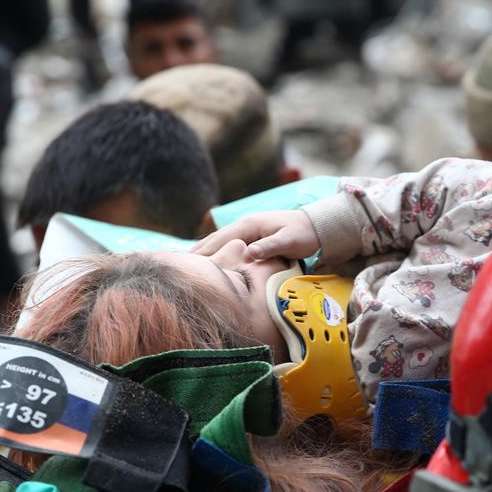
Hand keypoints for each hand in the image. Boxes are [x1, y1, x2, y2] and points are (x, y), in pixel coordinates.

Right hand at [192, 210, 320, 260]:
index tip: (189, 264)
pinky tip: (203, 261)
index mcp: (249, 225)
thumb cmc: (303, 234)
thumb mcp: (290, 241)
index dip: (205, 252)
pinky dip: (212, 252)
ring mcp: (245, 230)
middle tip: (175, 266)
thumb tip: (250, 253)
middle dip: (196, 253)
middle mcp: (243, 225)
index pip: (221, 240)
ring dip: (201, 252)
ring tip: (183, 265)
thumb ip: (270, 247)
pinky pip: (225, 245)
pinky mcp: (248, 236)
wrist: (315, 226)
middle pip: (214, 240)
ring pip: (217, 242)